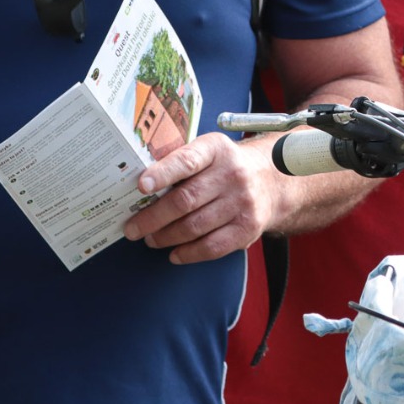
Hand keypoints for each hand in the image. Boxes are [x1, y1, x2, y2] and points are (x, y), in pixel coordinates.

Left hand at [121, 132, 278, 263]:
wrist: (271, 181)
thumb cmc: (225, 167)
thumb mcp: (209, 152)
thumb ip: (180, 162)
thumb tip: (139, 187)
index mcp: (217, 149)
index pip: (187, 161)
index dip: (163, 174)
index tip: (141, 186)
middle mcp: (232, 174)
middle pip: (186, 200)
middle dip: (153, 217)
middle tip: (133, 228)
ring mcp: (242, 202)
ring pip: (194, 226)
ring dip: (166, 237)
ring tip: (151, 239)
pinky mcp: (247, 228)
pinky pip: (211, 246)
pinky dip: (188, 253)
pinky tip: (174, 252)